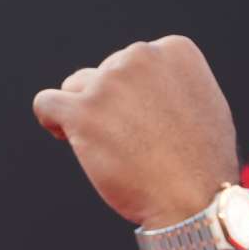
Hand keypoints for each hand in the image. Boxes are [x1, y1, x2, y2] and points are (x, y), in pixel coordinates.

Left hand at [32, 35, 239, 228]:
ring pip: (75, 87)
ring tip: (107, 147)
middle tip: (130, 143)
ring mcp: (110, 83)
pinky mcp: (83, 111)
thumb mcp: (203, 104)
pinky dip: (50, 118)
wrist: (193, 199)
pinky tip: (65, 136)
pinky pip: (45, 102)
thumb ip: (171, 83)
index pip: (131, 61)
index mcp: (173, 50)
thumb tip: (145, 82)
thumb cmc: (201, 164)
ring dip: (84, 114)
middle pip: (103, 73)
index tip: (144, 122)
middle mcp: (141, 57)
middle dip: (109, 104)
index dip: (132, 93)